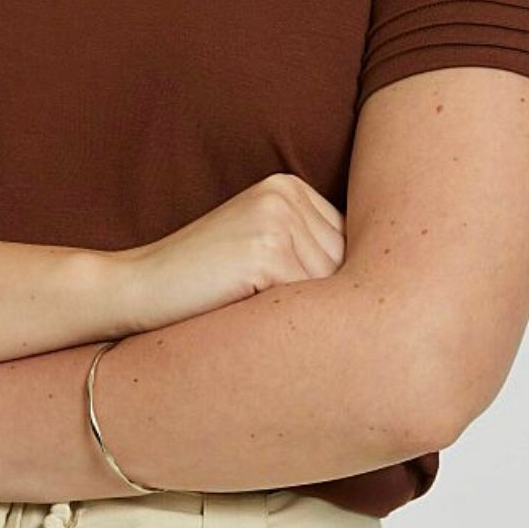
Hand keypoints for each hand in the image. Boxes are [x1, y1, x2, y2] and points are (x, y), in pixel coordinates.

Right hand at [111, 172, 345, 332]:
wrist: (137, 290)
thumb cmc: (202, 286)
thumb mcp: (261, 251)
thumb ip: (312, 253)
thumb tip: (391, 291)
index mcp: (290, 187)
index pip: (355, 244)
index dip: (349, 288)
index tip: (341, 319)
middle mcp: (287, 194)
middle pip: (354, 264)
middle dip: (343, 307)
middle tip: (312, 339)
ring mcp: (277, 218)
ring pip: (339, 289)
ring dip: (321, 323)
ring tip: (281, 338)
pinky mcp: (266, 251)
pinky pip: (314, 305)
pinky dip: (301, 332)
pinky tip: (269, 340)